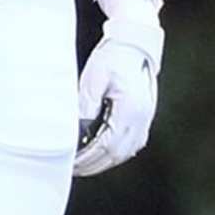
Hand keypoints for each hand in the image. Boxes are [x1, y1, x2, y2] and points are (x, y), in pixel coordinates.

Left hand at [73, 17, 162, 176]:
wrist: (134, 46)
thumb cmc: (113, 58)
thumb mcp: (94, 77)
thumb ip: (87, 103)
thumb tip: (77, 128)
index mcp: (130, 112)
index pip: (107, 147)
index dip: (88, 158)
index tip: (70, 163)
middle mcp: (141, 122)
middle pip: (116, 155)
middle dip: (93, 164)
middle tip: (71, 168)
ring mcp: (144, 122)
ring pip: (123, 152)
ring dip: (102, 160)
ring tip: (81, 163)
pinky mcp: (142, 119)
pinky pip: (128, 144)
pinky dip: (112, 152)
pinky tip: (96, 151)